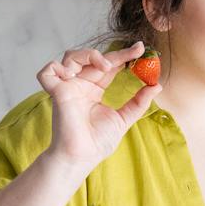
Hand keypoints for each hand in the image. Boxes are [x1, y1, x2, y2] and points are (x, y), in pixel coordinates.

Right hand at [36, 42, 158, 176]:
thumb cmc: (98, 142)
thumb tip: (157, 86)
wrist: (83, 156)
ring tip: (104, 67)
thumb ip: (139, 102)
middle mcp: (80, 86)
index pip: (108, 66)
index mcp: (94, 90)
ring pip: (70, 57)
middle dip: (112, 53)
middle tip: (131, 54)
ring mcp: (68, 88)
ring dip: (88, 55)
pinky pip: (47, 72)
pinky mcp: (57, 93)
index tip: (141, 49)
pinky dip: (56, 68)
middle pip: (91, 57)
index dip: (123, 55)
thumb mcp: (124, 118)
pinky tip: (71, 75)